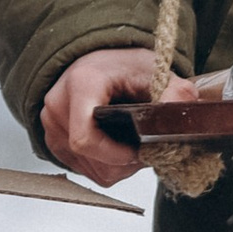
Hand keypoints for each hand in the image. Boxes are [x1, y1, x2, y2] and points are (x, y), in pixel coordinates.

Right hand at [39, 47, 196, 187]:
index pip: (85, 139)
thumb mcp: (156, 73)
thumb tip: (181, 114)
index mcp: (81, 84)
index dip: (115, 154)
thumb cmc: (125, 67)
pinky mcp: (52, 139)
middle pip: (91, 157)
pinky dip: (103, 164)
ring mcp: (50, 125)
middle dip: (123, 160)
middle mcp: (58, 105)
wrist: (101, 63)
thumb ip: (175, 93)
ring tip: (130, 141)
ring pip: (88, 168)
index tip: (138, 149)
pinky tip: (115, 145)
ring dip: (115, 165)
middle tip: (143, 144)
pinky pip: (82, 168)